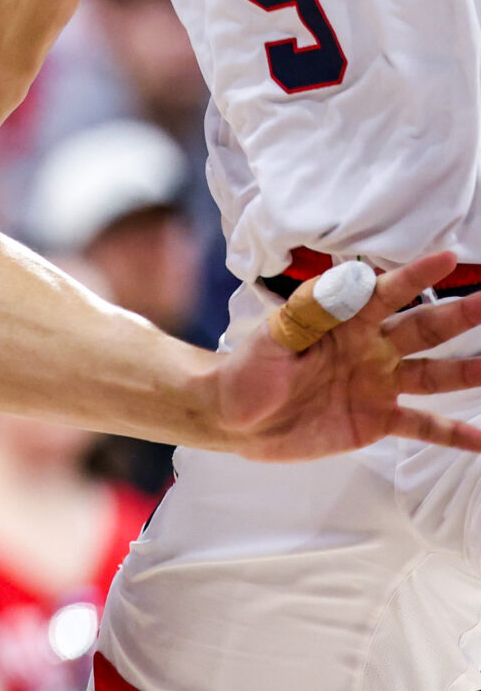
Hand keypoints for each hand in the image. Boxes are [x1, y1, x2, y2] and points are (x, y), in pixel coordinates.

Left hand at [215, 251, 480, 460]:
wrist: (235, 417)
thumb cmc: (249, 369)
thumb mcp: (272, 338)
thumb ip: (309, 312)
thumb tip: (346, 279)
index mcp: (344, 323)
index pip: (385, 294)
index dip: (414, 276)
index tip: (448, 257)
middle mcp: (371, 350)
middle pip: (424, 329)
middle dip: (461, 314)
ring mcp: (378, 385)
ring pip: (434, 375)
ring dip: (470, 370)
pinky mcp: (378, 420)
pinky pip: (423, 426)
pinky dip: (454, 433)